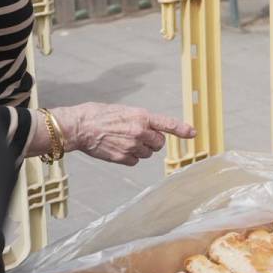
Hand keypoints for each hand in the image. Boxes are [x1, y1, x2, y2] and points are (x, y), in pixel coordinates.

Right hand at [52, 103, 194, 166]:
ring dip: (141, 150)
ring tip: (124, 141)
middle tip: (139, 137)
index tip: (193, 133)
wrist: (79, 127)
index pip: (168, 124)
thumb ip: (141, 120)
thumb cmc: (100, 115)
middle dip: (153, 142)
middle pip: (159, 143)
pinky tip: (118, 149)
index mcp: (142, 117)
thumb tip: (150, 129)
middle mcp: (140, 132)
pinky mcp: (122, 158)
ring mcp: (131, 146)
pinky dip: (130, 158)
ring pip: (148, 154)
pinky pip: (135, 162)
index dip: (182, 129)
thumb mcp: (125, 111)